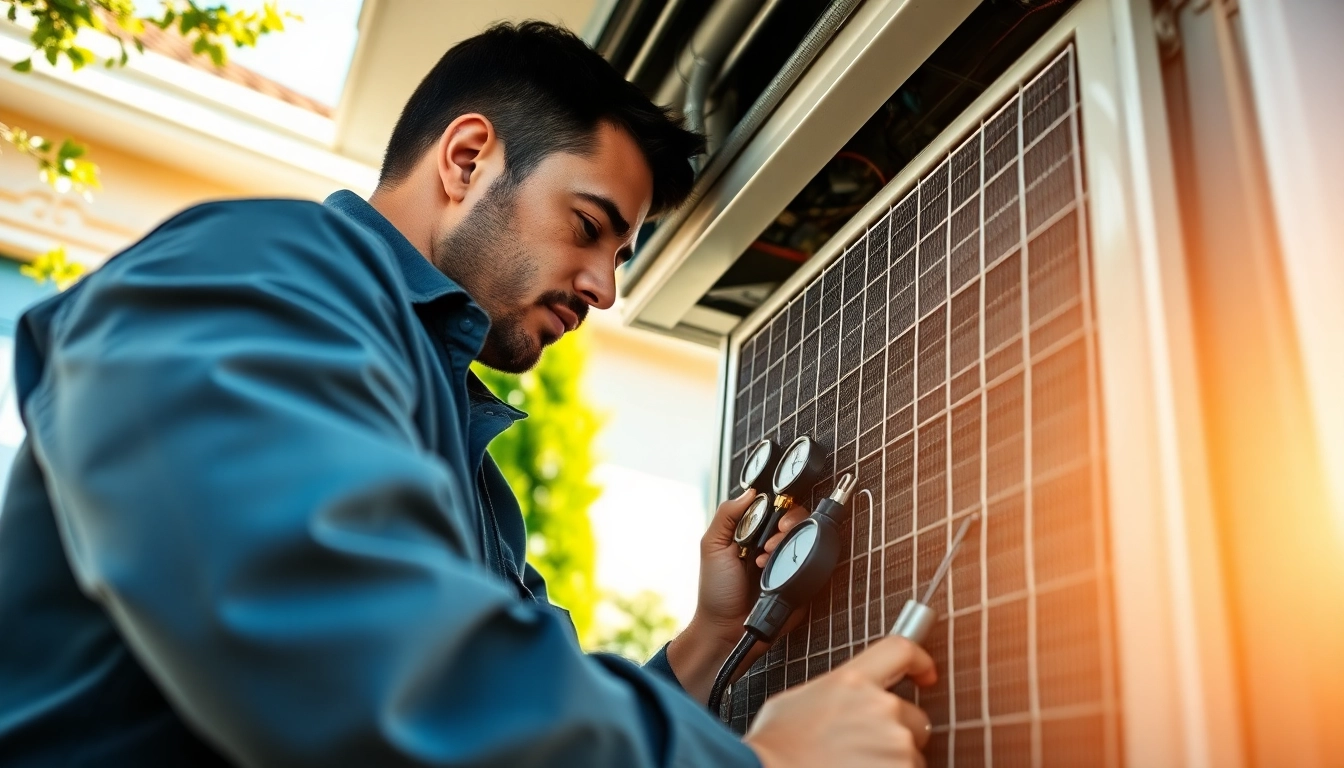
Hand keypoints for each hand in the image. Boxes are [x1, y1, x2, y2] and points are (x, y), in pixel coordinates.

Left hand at [665, 488, 809, 702]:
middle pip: (798, 521)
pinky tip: (776, 570)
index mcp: (755, 534)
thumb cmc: (715, 591)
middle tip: (771, 540)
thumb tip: (750, 491)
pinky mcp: (799, 584)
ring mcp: (788, 564)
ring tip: (767, 558)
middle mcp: (774, 546)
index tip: (773, 518)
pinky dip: (799, 564)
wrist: (725, 630)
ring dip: (790, 543)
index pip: (778, 508)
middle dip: (789, 525)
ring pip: (808, 540)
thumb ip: (727, 515)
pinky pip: (813, 567)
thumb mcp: (712, 546)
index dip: (780, 507)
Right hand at [744, 636, 936, 767]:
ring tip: (854, 765)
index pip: (900, 651)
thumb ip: (836, 692)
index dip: (919, 660)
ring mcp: (894, 744)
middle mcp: (880, 707)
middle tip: (864, 748)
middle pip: (913, 715)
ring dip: (891, 759)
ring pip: (911, 751)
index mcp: (852, 681)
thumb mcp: (798, 701)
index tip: (925, 673)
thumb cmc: (776, 748)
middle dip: (896, 731)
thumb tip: (847, 699)